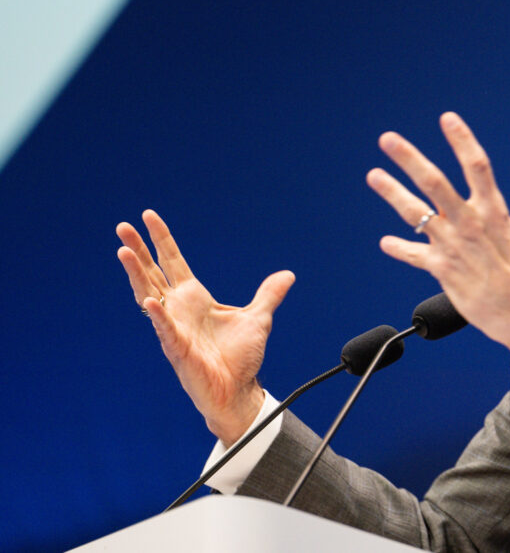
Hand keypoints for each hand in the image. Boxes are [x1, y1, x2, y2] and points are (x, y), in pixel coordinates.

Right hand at [116, 210, 293, 444]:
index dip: (161, 240)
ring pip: (149, 295)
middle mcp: (179, 309)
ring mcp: (174, 327)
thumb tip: (288, 275)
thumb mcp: (259, 319)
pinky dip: (159, 315)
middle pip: (153, 273)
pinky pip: (165, 329)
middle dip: (138, 249)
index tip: (148, 216)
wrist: (238, 390)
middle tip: (123, 226)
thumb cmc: (240, 357)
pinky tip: (150, 299)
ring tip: (124, 251)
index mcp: (195, 298)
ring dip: (136, 274)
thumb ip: (269, 295)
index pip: (173, 262)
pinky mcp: (178, 349)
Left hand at [366, 112, 509, 358]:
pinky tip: (386, 243)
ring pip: (416, 213)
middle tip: (388, 139)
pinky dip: (400, 249)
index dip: (462, 140)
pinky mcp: (442, 269)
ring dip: (392, 193)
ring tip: (373, 175)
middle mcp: (470, 223)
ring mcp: (453, 245)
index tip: (448, 119)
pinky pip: (414, 254)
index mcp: (493, 211)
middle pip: (435, 183)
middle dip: (410, 159)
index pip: (477, 166)